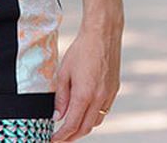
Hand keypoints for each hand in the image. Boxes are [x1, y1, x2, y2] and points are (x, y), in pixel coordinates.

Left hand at [51, 24, 122, 141]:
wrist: (103, 34)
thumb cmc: (82, 50)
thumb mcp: (63, 73)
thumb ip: (61, 97)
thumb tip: (57, 116)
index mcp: (84, 95)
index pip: (71, 125)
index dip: (61, 136)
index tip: (52, 139)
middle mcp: (99, 98)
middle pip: (85, 128)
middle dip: (71, 137)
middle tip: (60, 138)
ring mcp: (109, 94)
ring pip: (96, 121)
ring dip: (83, 127)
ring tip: (71, 126)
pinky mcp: (114, 89)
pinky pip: (104, 110)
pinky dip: (93, 116)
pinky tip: (85, 112)